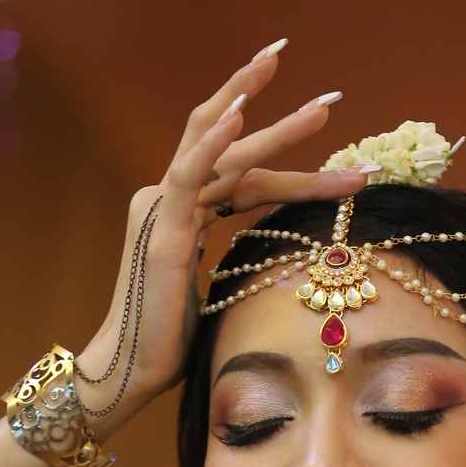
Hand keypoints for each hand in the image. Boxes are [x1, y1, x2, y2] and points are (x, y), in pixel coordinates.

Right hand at [75, 43, 373, 434]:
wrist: (133, 369)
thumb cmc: (172, 341)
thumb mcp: (220, 292)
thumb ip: (239, 264)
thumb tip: (284, 264)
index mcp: (188, 212)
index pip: (244, 172)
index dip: (283, 151)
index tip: (327, 132)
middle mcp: (173, 199)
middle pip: (233, 146)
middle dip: (282, 119)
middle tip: (332, 97)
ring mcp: (164, 209)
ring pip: (221, 152)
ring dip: (273, 127)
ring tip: (322, 109)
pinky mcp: (161, 229)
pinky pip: (187, 174)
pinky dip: (212, 143)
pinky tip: (240, 117)